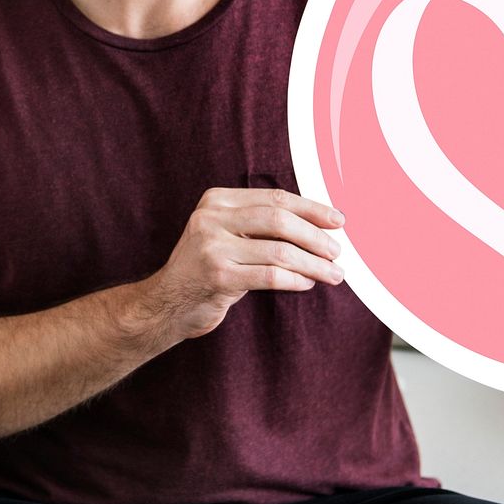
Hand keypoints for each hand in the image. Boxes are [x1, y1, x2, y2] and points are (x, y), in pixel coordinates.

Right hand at [136, 187, 345, 342]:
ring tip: (333, 273)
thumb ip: (262, 224)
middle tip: (337, 251)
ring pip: (280, 251)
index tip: (338, 221)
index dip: (312, 209)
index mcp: (217, 200)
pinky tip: (308, 283)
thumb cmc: (209, 268)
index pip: (276, 199)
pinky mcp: (216, 277)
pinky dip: (296, 279)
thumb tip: (321, 225)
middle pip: (280, 220)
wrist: (165, 304)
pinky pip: (270, 276)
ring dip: (314, 264)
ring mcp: (211, 247)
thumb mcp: (228, 235)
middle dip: (316, 237)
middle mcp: (211, 218)